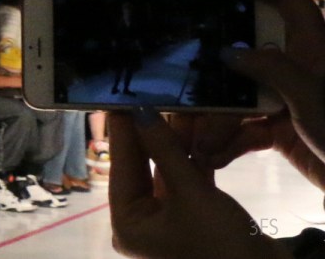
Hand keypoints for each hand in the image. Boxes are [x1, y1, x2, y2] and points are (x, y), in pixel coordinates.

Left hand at [108, 110, 289, 258]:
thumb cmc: (220, 244)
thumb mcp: (191, 194)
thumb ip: (165, 151)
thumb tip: (141, 113)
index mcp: (127, 224)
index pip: (121, 168)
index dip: (123, 133)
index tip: (121, 100)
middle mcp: (141, 222)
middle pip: (141, 167)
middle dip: (151, 133)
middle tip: (150, 96)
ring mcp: (167, 219)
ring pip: (166, 170)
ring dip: (175, 141)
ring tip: (177, 106)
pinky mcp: (193, 216)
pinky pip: (185, 180)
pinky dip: (192, 158)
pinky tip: (196, 129)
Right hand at [192, 0, 324, 188]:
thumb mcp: (311, 96)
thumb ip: (271, 69)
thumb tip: (230, 53)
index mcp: (313, 45)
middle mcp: (298, 65)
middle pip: (246, 47)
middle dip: (215, 65)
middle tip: (185, 66)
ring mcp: (287, 97)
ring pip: (239, 94)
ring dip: (217, 119)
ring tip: (199, 141)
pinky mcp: (280, 128)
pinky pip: (245, 128)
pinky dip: (229, 142)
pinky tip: (212, 156)